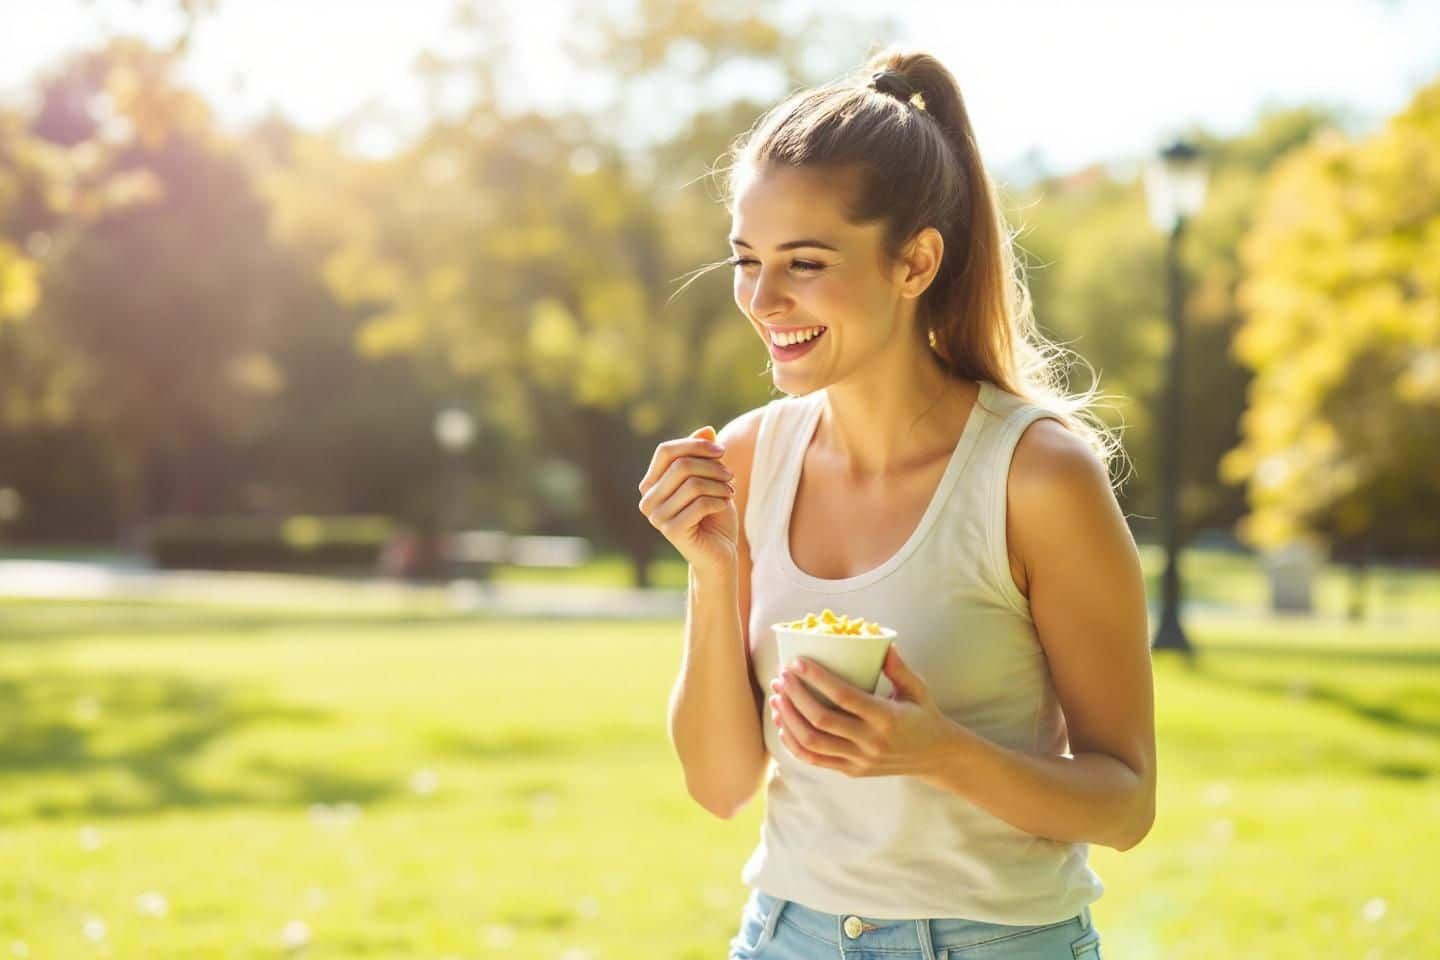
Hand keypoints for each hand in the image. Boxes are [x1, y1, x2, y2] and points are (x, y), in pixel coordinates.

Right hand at [637, 425, 737, 576]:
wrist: (719, 553)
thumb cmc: (713, 514)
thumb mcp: (710, 479)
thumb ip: (703, 455)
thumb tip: (706, 429)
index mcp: (651, 484)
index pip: (666, 451)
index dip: (694, 445)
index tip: (722, 451)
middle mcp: (647, 499)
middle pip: (681, 465)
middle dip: (712, 466)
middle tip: (730, 475)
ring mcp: (656, 517)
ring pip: (693, 484)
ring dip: (719, 484)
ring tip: (730, 491)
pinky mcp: (671, 531)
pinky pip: (700, 504)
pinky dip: (719, 500)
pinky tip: (725, 505)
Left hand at [769, 643, 955, 780]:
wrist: (935, 756)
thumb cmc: (923, 715)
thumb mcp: (918, 689)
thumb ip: (898, 668)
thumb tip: (882, 642)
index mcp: (887, 718)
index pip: (844, 697)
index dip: (817, 679)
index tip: (797, 662)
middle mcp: (871, 742)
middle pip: (821, 720)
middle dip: (795, 696)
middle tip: (781, 676)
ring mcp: (859, 760)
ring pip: (812, 742)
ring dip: (789, 718)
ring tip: (776, 696)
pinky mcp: (851, 771)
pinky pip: (814, 759)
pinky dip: (793, 742)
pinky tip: (783, 723)